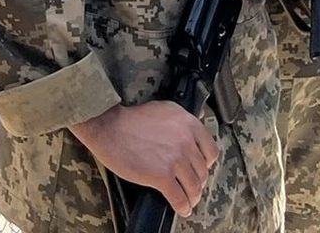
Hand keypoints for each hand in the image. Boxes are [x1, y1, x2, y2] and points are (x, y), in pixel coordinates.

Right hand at [73, 100, 218, 218]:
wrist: (108, 126)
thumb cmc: (130, 119)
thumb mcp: (163, 110)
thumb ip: (181, 123)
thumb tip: (191, 135)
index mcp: (188, 123)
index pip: (211, 151)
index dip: (206, 163)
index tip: (199, 168)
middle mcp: (186, 141)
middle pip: (202, 171)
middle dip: (197, 181)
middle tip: (190, 185)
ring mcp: (175, 159)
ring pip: (193, 186)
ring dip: (192, 197)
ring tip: (188, 200)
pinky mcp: (162, 176)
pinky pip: (180, 198)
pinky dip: (183, 207)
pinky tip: (182, 209)